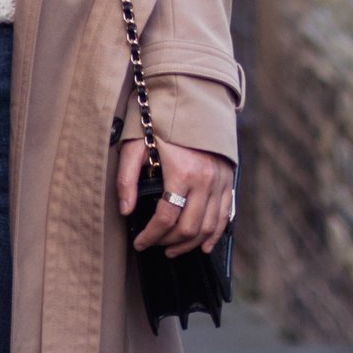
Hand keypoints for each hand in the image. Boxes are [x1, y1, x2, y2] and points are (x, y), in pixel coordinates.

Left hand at [117, 132, 234, 254]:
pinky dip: (215, 235)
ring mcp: (220, 181)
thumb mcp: (135, 146)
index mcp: (182, 172)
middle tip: (154, 246)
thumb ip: (126, 179)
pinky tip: (203, 245)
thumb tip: (125, 211)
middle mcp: (205, 180)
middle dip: (169, 243)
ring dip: (190, 244)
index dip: (151, 236)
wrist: (191, 102)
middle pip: (189, 227)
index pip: (166, 218)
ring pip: (208, 227)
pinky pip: (224, 215)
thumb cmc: (160, 124)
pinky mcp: (228, 181)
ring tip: (172, 249)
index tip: (140, 243)